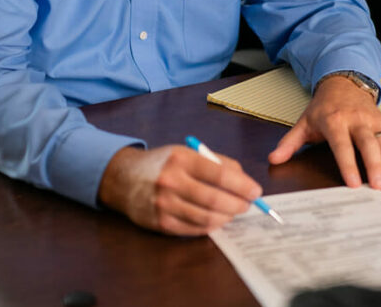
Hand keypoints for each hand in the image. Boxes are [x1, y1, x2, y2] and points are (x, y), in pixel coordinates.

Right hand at [98, 145, 261, 235]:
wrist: (124, 178)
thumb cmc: (162, 163)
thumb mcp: (186, 152)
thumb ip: (215, 162)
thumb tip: (243, 180)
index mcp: (181, 158)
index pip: (219, 173)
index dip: (242, 185)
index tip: (255, 191)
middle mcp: (171, 181)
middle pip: (214, 198)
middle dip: (238, 204)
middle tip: (248, 204)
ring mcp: (164, 204)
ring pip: (206, 216)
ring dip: (227, 216)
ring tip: (234, 212)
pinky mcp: (161, 223)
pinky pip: (194, 228)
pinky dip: (211, 226)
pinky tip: (218, 219)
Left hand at [268, 76, 380, 188]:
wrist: (343, 82)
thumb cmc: (322, 107)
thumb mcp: (303, 122)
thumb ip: (289, 142)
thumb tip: (273, 159)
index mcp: (334, 121)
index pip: (341, 145)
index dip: (347, 163)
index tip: (352, 183)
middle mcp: (356, 120)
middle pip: (368, 144)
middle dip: (374, 165)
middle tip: (379, 187)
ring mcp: (373, 121)